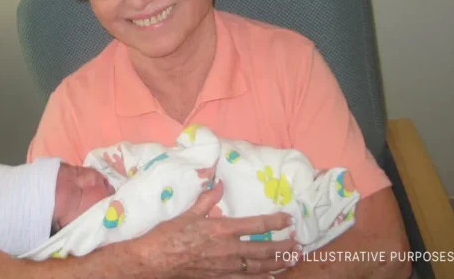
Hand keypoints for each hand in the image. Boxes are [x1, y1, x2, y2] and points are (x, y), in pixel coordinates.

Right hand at [132, 181, 300, 278]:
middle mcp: (228, 249)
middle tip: (298, 245)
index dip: (275, 222)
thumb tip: (219, 184)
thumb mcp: (189, 213)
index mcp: (222, 229)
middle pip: (264, 250)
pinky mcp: (219, 278)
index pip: (257, 225)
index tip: (288, 219)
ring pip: (258, 268)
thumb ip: (207, 200)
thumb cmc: (169, 235)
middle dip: (284, 247)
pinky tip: (269, 278)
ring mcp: (225, 267)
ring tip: (291, 261)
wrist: (155, 260)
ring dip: (277, 264)